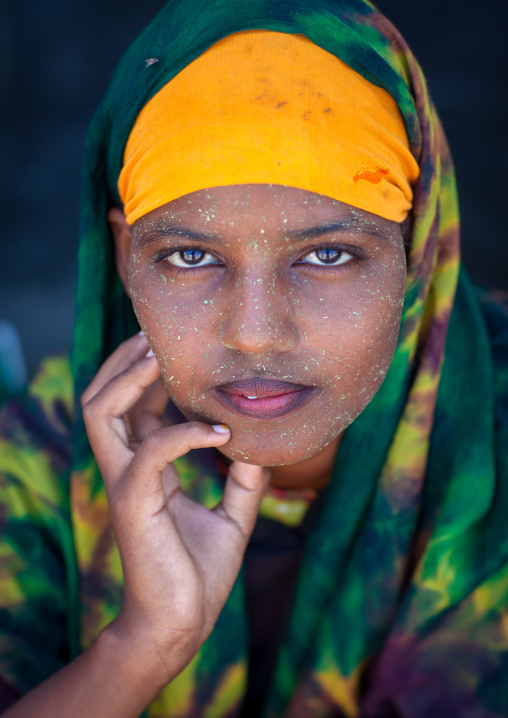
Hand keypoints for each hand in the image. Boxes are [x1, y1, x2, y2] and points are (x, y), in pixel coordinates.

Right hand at [81, 332, 269, 685]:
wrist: (182, 623)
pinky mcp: (133, 503)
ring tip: (162, 357)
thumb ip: (244, 480)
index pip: (133, 406)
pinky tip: (221, 431)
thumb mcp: (233, 516)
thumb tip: (266, 446)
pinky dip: (184, 433)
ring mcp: (125, 484)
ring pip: (102, 412)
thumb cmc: (200, 573)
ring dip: (130, 379)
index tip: (174, 345)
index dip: (146, 373)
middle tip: (156, 334)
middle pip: (103, 397)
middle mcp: (128, 469)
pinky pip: (151, 451)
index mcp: (146, 469)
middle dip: (125, 361)